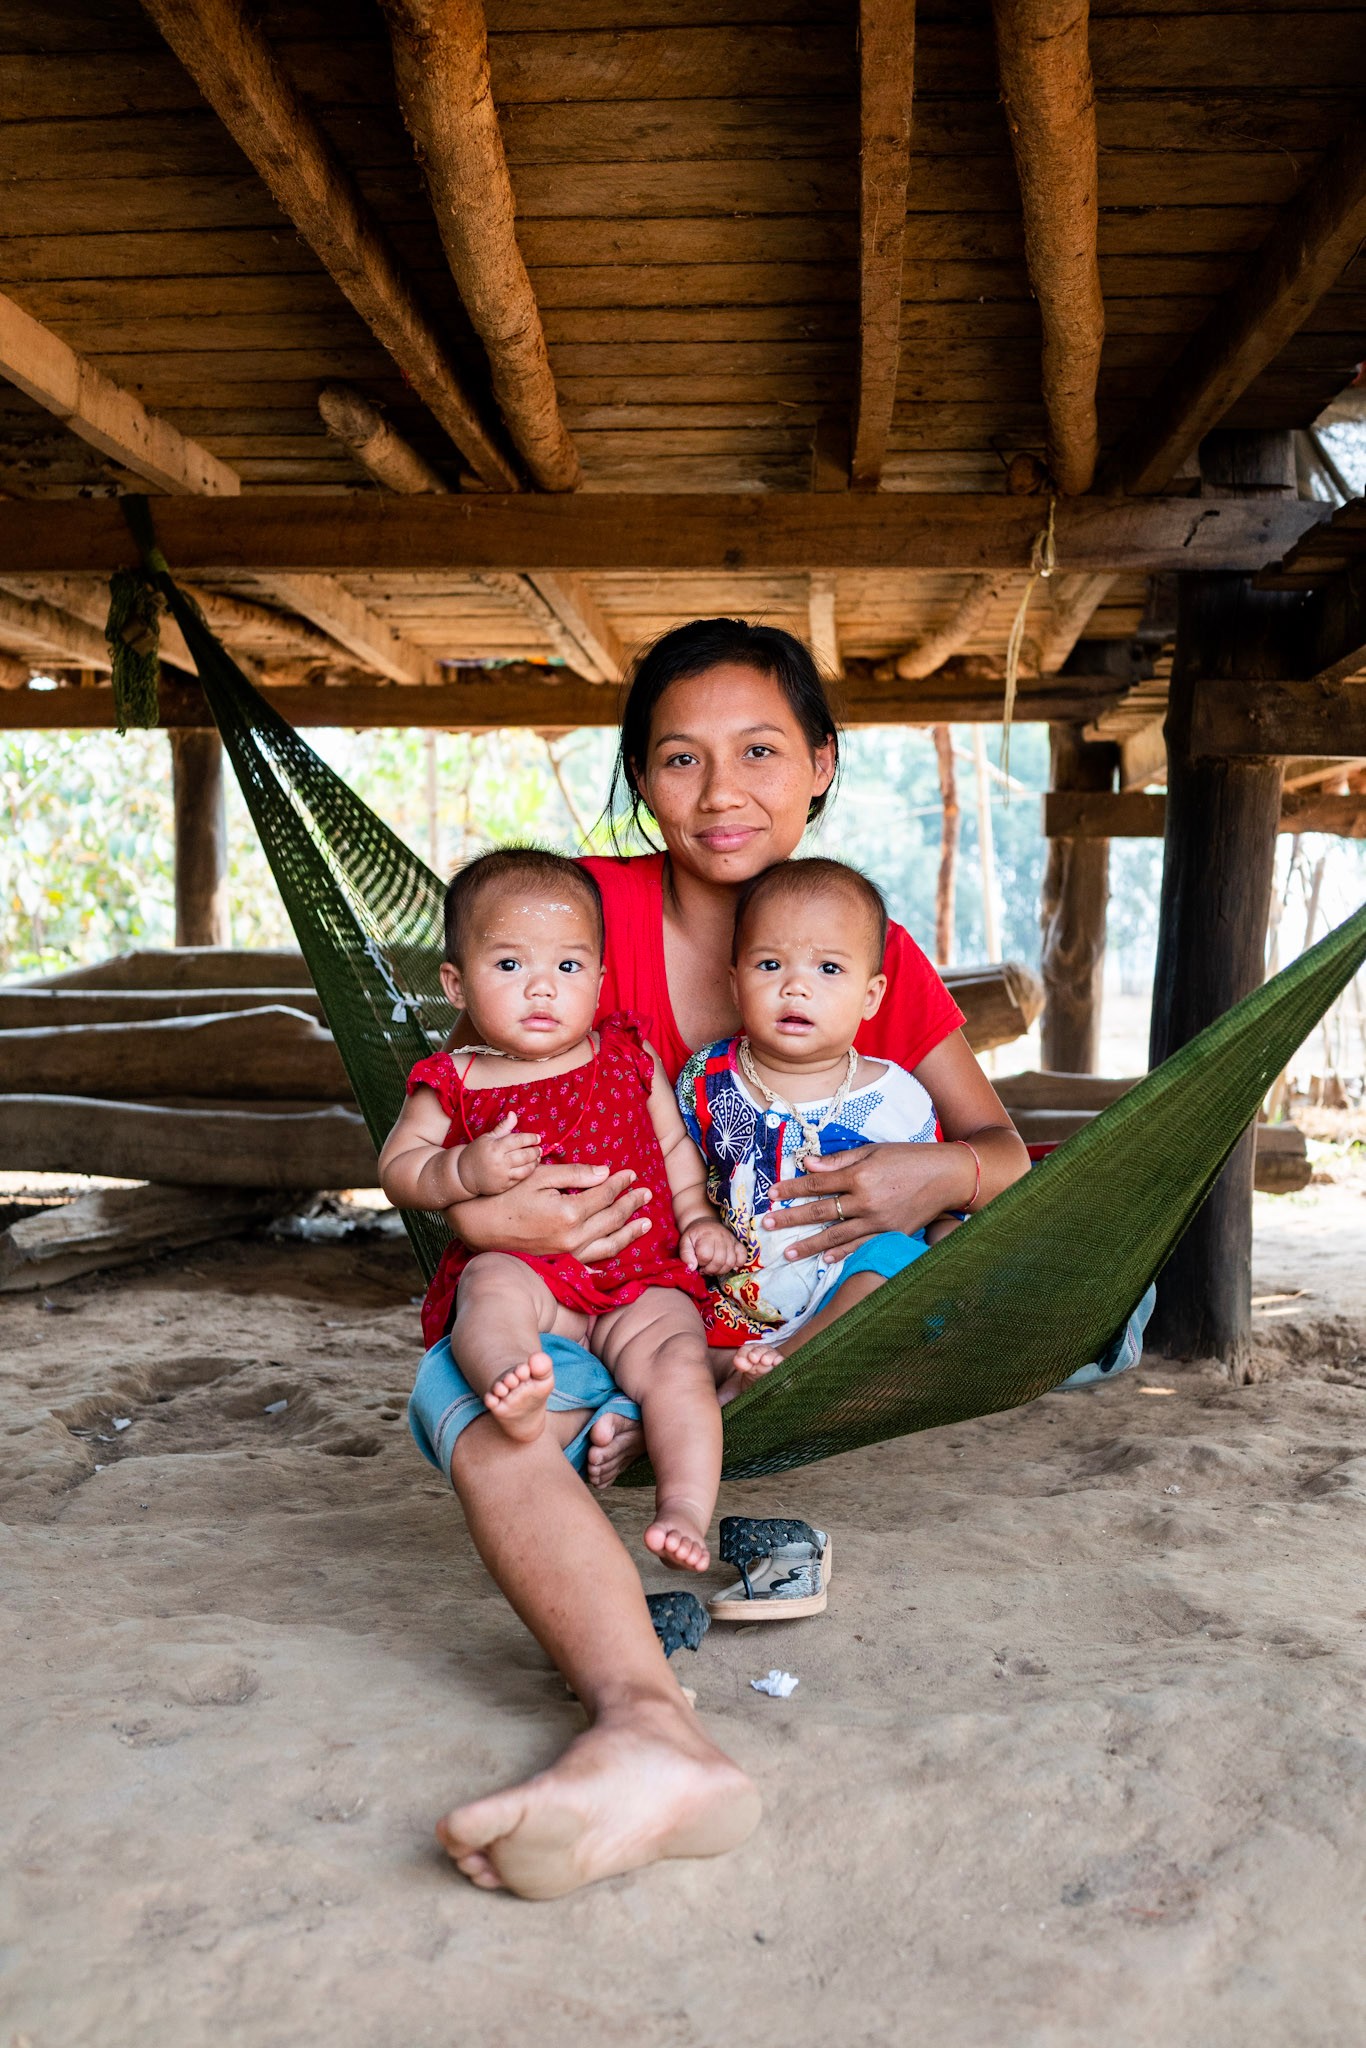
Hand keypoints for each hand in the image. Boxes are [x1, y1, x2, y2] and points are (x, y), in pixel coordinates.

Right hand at [447, 1160, 654, 1263]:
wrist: (478, 1226)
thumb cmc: (506, 1195)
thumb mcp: (540, 1176)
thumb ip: (575, 1174)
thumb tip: (605, 1172)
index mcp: (569, 1213)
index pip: (604, 1195)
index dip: (620, 1184)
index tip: (631, 1174)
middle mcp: (573, 1238)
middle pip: (612, 1219)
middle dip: (631, 1205)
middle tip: (646, 1194)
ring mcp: (567, 1253)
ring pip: (608, 1244)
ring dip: (629, 1232)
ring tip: (645, 1224)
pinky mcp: (559, 1262)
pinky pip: (592, 1262)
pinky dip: (608, 1255)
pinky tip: (618, 1251)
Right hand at [455, 1112, 541, 1195]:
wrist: (463, 1174)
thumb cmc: (477, 1153)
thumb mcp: (487, 1138)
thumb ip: (503, 1127)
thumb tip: (513, 1114)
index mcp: (495, 1147)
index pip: (518, 1140)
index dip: (530, 1138)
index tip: (537, 1138)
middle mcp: (500, 1162)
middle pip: (525, 1155)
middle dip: (535, 1151)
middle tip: (539, 1148)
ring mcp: (502, 1175)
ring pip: (525, 1169)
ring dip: (534, 1162)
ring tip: (537, 1157)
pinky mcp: (503, 1186)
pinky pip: (520, 1178)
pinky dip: (527, 1172)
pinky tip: (529, 1167)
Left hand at [677, 1217, 745, 1274]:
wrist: (705, 1223)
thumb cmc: (694, 1234)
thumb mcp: (684, 1242)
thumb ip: (685, 1254)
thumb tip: (692, 1268)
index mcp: (707, 1236)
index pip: (705, 1256)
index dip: (700, 1263)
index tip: (697, 1262)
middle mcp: (721, 1238)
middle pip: (719, 1261)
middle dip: (710, 1270)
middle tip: (705, 1268)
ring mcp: (731, 1241)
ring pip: (730, 1262)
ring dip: (721, 1270)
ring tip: (714, 1268)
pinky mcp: (738, 1243)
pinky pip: (743, 1257)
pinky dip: (738, 1264)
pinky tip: (728, 1265)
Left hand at [762, 1141, 972, 1262]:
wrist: (948, 1176)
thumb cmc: (910, 1158)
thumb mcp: (874, 1150)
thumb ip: (840, 1161)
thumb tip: (808, 1164)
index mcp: (860, 1175)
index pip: (816, 1183)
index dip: (792, 1189)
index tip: (771, 1194)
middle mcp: (866, 1201)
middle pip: (819, 1212)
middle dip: (790, 1219)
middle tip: (766, 1226)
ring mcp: (878, 1222)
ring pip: (836, 1236)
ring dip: (809, 1245)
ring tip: (787, 1253)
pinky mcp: (891, 1234)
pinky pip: (861, 1246)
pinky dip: (842, 1254)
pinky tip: (825, 1260)